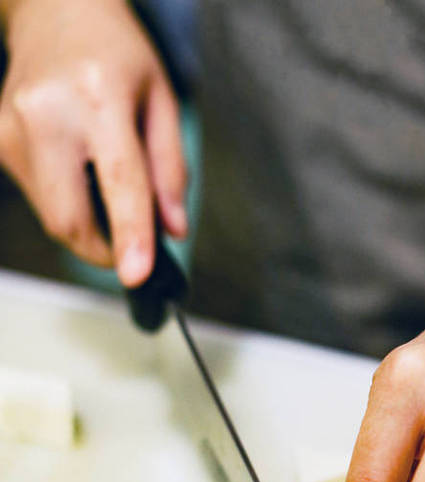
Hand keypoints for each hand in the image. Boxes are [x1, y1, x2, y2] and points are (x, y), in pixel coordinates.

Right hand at [0, 0, 186, 284]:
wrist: (54, 9)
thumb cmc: (115, 52)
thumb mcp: (162, 100)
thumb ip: (170, 170)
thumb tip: (172, 230)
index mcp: (97, 97)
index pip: (118, 181)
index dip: (129, 235)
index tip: (136, 276)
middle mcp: (46, 114)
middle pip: (70, 220)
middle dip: (104, 248)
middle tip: (132, 242)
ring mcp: (10, 128)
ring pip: (53, 216)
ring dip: (86, 221)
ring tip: (100, 175)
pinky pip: (38, 198)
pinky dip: (66, 200)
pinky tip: (75, 162)